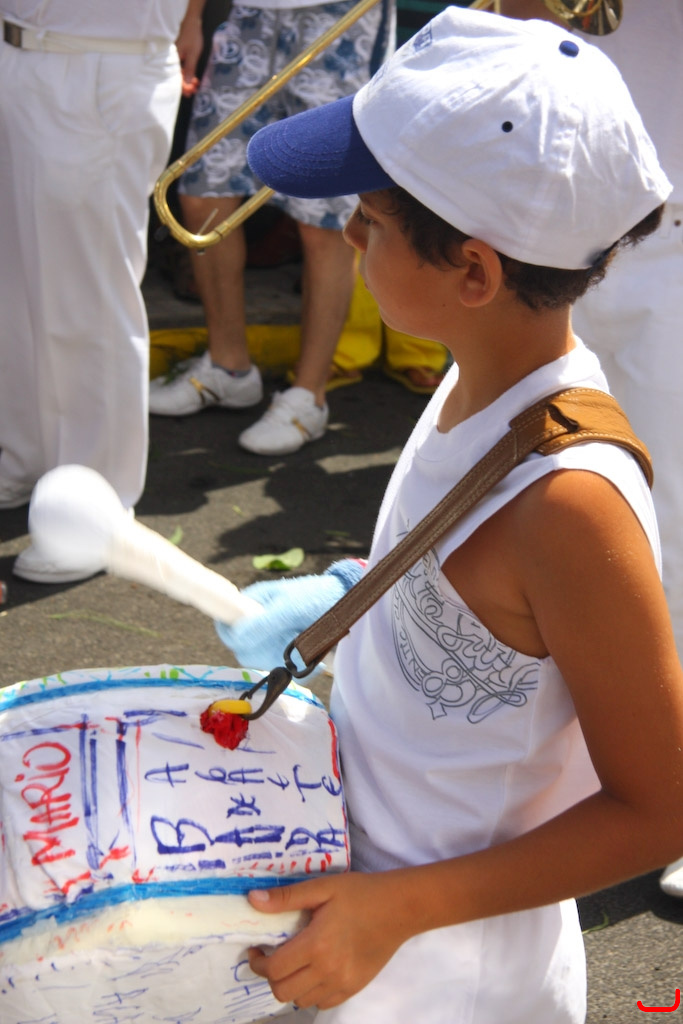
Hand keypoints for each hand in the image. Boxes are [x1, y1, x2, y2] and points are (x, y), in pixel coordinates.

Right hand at [175, 10, 203, 96]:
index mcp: (173, 60)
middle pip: (177, 78)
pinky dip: (187, 74)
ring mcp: (175, 59)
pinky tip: (194, 78)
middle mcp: (172, 60)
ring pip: (179, 74)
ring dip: (188, 81)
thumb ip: (190, 68)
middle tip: (195, 90)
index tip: (191, 93)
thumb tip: (187, 84)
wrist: (191, 23)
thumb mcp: (193, 53)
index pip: (176, 78)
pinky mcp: (179, 57)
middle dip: (186, 86)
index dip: (183, 87)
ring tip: (196, 85)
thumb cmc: (191, 36)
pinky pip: (181, 69)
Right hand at [215, 560, 365, 669]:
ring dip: (285, 661)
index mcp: (250, 603)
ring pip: (264, 662)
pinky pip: (284, 669)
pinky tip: (316, 661)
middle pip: (244, 650)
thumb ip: (263, 623)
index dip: (232, 637)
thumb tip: (236, 639)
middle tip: (291, 642)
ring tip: (309, 646)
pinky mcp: (286, 650)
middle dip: (267, 652)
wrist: (345, 603)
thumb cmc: (316, 596)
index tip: (251, 644)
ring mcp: (271, 636)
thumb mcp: (290, 607)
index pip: (226, 625)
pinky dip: (300, 670)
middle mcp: (256, 621)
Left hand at [247, 872, 408, 1009]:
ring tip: (294, 963)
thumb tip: (252, 900)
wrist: (399, 908)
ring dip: (291, 985)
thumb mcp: (323, 887)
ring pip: (301, 1001)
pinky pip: (322, 1003)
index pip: (274, 969)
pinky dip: (311, 992)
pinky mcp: (354, 988)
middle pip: (283, 991)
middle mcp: (327, 970)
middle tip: (272, 957)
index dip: (257, 962)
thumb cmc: (360, 893)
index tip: (256, 949)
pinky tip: (314, 971)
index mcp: (316, 944)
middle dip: (271, 976)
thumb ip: (287, 897)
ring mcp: (342, 982)